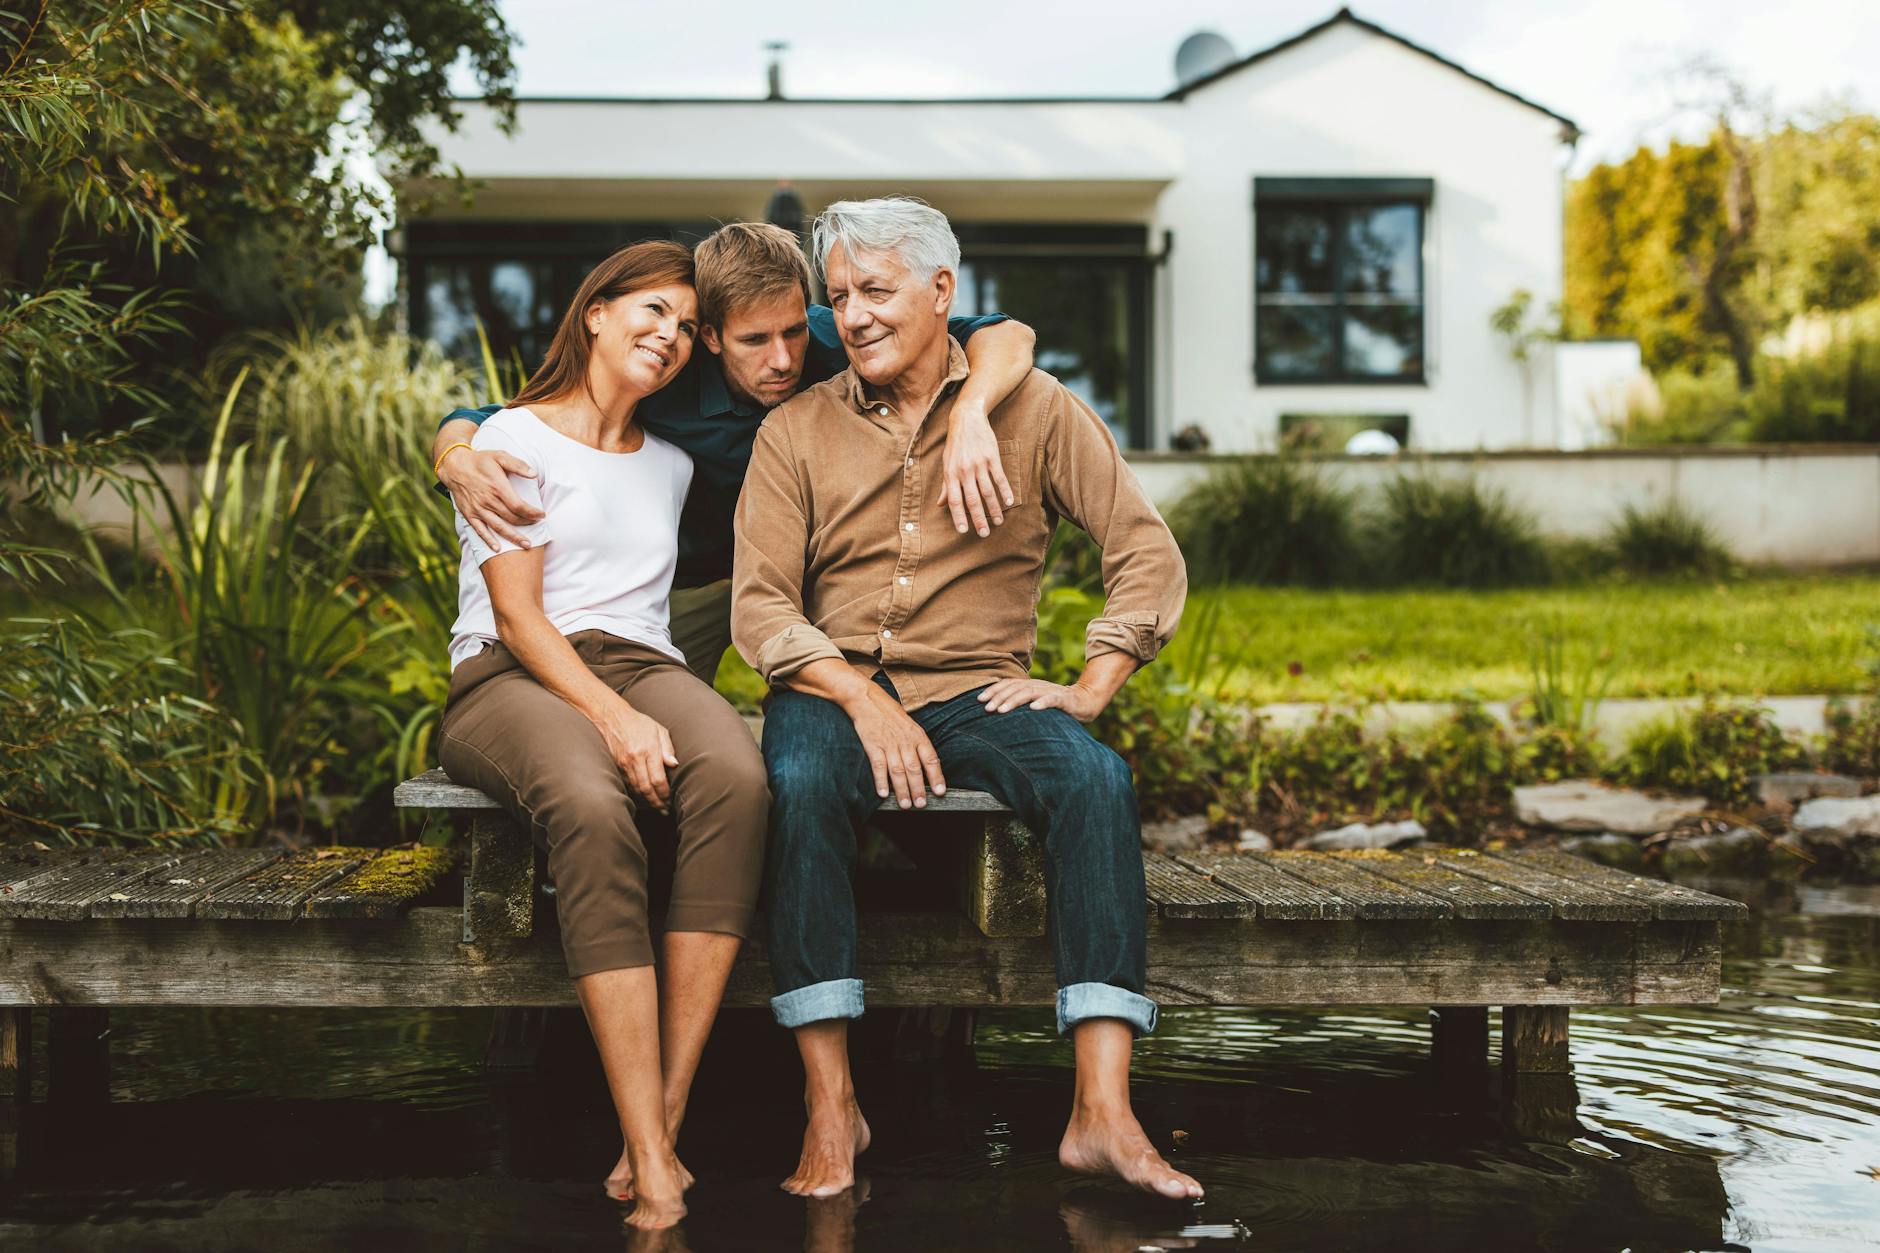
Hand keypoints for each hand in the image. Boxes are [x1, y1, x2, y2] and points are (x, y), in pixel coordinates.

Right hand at [440, 447, 543, 549]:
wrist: (455, 466)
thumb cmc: (480, 460)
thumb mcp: (499, 456)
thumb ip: (517, 465)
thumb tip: (534, 474)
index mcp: (498, 487)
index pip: (519, 506)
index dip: (532, 513)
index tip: (542, 515)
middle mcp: (488, 500)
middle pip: (512, 518)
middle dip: (527, 524)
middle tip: (537, 526)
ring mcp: (478, 509)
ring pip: (499, 527)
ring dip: (513, 537)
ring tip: (526, 545)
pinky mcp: (469, 514)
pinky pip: (480, 530)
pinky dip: (488, 540)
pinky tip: (497, 548)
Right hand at [597, 700, 678, 811]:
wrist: (611, 717)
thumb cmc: (639, 723)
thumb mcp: (658, 730)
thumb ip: (668, 748)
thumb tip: (674, 765)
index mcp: (648, 749)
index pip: (658, 779)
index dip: (665, 793)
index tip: (670, 799)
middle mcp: (634, 759)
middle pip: (646, 788)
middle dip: (656, 802)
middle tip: (665, 810)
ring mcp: (623, 764)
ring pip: (636, 789)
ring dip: (647, 801)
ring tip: (657, 807)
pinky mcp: (616, 766)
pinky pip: (627, 784)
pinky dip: (636, 794)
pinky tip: (644, 798)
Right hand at [843, 682, 945, 808]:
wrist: (867, 699)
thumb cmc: (889, 713)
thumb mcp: (910, 725)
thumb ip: (917, 744)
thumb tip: (926, 765)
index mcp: (917, 735)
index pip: (931, 759)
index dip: (936, 776)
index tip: (940, 792)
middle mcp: (905, 740)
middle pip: (914, 769)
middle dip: (919, 789)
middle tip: (921, 804)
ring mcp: (888, 743)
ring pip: (898, 771)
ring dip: (902, 790)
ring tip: (905, 804)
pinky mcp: (872, 745)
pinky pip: (878, 766)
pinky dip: (881, 781)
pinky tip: (883, 793)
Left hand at [935, 403, 1013, 537]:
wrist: (967, 419)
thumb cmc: (955, 444)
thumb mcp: (946, 463)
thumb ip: (946, 485)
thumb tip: (940, 505)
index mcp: (951, 474)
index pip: (954, 500)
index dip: (958, 517)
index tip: (964, 531)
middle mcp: (964, 471)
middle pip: (972, 500)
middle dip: (979, 519)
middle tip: (984, 533)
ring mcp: (979, 464)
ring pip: (988, 491)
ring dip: (994, 509)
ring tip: (999, 522)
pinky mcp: (992, 457)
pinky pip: (1000, 478)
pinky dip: (1005, 491)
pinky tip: (1009, 502)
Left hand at [976, 677, 1106, 722]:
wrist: (1084, 700)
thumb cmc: (1055, 704)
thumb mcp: (1035, 701)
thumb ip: (1020, 702)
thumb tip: (996, 710)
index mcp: (1029, 685)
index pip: (1008, 684)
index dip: (994, 690)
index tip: (979, 700)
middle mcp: (1038, 685)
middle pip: (1015, 688)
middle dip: (999, 697)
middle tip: (987, 708)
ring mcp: (1050, 691)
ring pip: (1029, 693)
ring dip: (1014, 701)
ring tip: (1002, 711)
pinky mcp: (1064, 699)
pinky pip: (1052, 699)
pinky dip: (1043, 703)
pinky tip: (1033, 709)